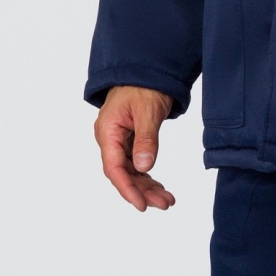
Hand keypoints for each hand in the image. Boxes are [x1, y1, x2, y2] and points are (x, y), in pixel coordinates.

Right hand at [94, 86, 176, 210]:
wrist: (145, 70)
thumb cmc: (143, 86)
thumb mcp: (147, 111)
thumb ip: (146, 139)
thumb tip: (144, 167)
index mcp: (108, 131)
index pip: (114, 167)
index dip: (127, 188)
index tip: (141, 204)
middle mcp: (110, 139)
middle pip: (123, 174)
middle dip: (142, 191)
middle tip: (164, 204)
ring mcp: (119, 141)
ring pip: (131, 172)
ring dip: (147, 187)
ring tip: (167, 200)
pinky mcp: (129, 141)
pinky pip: (136, 165)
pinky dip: (148, 177)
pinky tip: (160, 188)